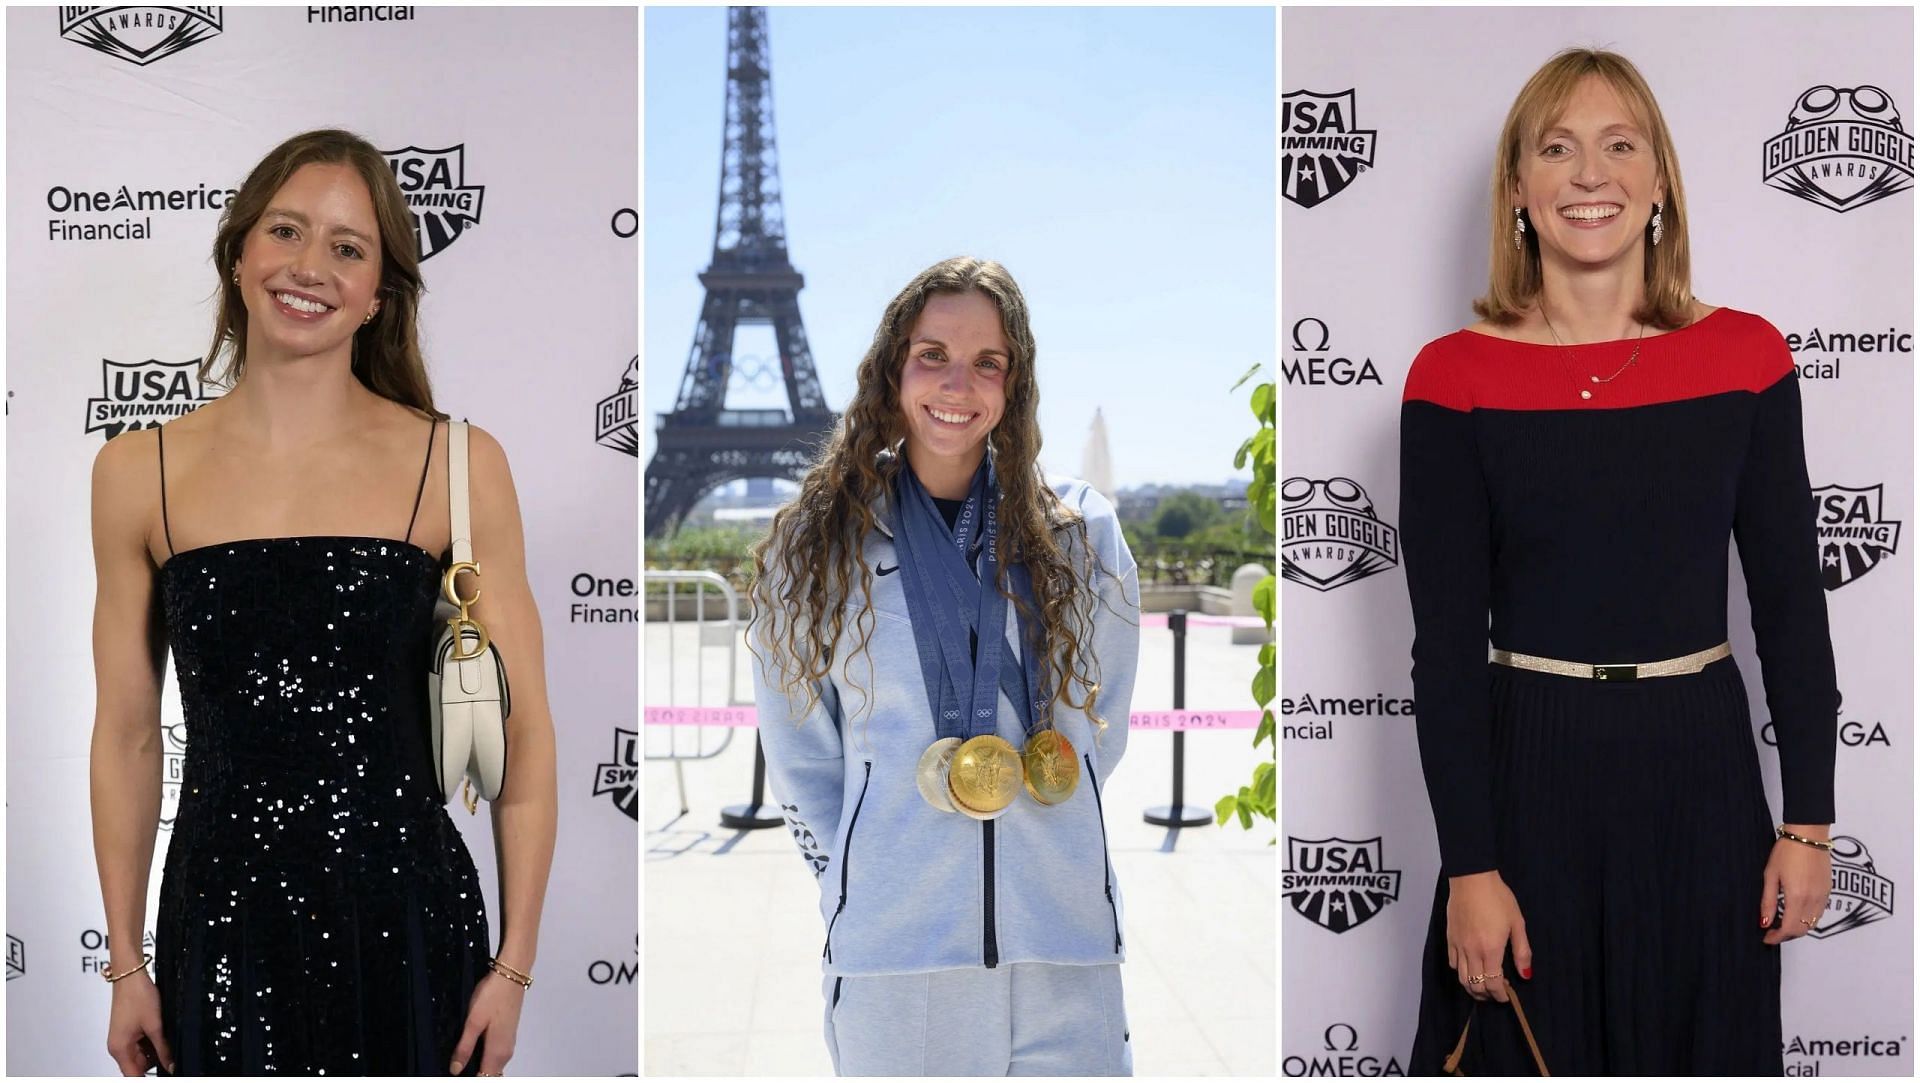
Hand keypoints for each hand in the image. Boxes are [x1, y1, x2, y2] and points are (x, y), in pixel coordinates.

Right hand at [106, 970, 174, 1075]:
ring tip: (167, 1039)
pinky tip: (163, 1034)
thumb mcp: (155, 1025)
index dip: (149, 1077)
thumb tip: (171, 1067)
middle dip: (155, 1063)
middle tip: (172, 1054)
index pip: (133, 1076)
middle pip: (138, 1067)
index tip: (166, 1074)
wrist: (130, 976)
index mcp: (120, 1049)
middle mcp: (118, 1047)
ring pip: (141, 1055)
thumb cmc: (138, 997)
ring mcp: (122, 1039)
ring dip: (155, 1052)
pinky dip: (153, 1043)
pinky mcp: (127, 1031)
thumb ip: (163, 1049)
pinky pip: (141, 1045)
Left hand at [449, 971, 524, 1074]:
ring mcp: (508, 1043)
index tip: (457, 1072)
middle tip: (456, 1064)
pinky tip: (471, 1046)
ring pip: (493, 1065)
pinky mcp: (507, 1035)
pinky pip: (495, 1055)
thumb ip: (465, 1048)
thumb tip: (456, 1069)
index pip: (485, 1078)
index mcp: (497, 1052)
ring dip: (479, 1065)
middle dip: (475, 1073)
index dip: (470, 1077)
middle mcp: (506, 1052)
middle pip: (490, 1074)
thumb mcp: (473, 1022)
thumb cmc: (493, 996)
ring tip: (460, 1057)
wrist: (511, 975)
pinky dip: (484, 1056)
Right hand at [1446, 870, 1530, 1003]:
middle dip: (1487, 995)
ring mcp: (1458, 945)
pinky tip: (1470, 967)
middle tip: (1497, 992)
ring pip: (1461, 978)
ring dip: (1473, 987)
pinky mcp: (1449, 938)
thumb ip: (1522, 951)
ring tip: (1483, 986)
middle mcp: (1472, 951)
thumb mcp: (1517, 923)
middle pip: (1475, 986)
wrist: (1472, 879)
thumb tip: (1525, 975)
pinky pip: (1452, 963)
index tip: (1508, 995)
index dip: (1501, 995)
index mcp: (1491, 949)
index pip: (1493, 984)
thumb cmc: (1498, 898)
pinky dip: (1461, 972)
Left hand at [1760, 826, 1831, 944]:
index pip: (1788, 928)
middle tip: (1772, 932)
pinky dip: (1808, 918)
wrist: (1809, 836)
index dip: (1777, 937)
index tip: (1767, 938)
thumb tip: (1764, 922)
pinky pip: (1819, 913)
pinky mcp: (1829, 890)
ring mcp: (1823, 896)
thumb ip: (1768, 901)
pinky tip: (1796, 912)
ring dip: (1798, 928)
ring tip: (1782, 922)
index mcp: (1797, 897)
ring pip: (1812, 923)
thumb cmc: (1786, 852)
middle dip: (1787, 935)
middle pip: (1802, 930)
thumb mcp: (1770, 876)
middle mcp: (1813, 900)